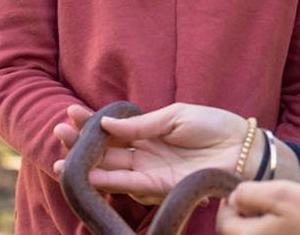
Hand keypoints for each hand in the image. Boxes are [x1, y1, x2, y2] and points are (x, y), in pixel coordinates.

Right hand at [53, 102, 246, 203]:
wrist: (242, 147)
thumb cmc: (213, 126)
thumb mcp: (176, 115)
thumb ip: (142, 123)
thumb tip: (107, 123)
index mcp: (150, 130)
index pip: (113, 127)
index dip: (91, 122)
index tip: (70, 113)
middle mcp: (146, 151)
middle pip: (107, 149)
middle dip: (81, 143)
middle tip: (58, 132)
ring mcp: (151, 169)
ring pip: (112, 169)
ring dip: (87, 166)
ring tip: (60, 159)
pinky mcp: (160, 185)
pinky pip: (129, 184)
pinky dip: (108, 182)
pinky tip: (89, 176)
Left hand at [217, 181, 299, 234]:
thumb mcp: (283, 193)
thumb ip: (250, 193)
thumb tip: (232, 197)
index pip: (224, 220)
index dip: (234, 201)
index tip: (254, 191)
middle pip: (238, 232)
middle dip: (251, 216)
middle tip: (277, 205)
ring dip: (266, 227)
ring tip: (292, 219)